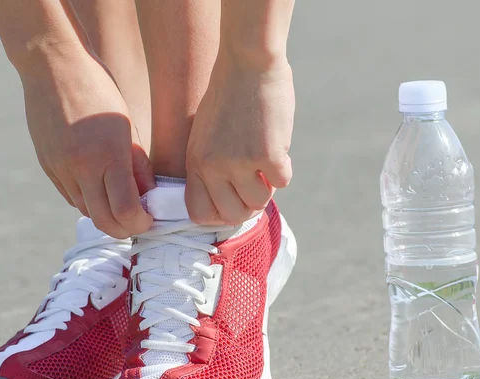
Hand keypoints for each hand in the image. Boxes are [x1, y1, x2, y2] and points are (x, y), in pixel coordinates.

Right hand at [21, 50, 153, 236]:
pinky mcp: (47, 167)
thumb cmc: (99, 91)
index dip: (141, 223)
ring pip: (86, 211)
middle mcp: (81, 167)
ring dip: (106, 213)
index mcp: (108, 155)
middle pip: (104, 222)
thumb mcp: (128, 126)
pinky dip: (88, 199)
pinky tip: (98, 185)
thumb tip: (148, 197)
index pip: (126, 211)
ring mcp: (60, 169)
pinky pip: (70, 196)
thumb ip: (139, 166)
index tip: (149, 217)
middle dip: (125, 229)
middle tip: (138, 220)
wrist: (52, 66)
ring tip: (120, 199)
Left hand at [185, 55, 293, 224]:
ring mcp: (239, 162)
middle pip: (233, 215)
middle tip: (257, 185)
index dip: (219, 214)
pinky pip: (282, 181)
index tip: (233, 201)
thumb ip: (210, 167)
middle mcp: (213, 167)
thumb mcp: (204, 134)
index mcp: (195, 162)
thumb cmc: (228, 95)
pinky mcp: (268, 154)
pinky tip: (278, 145)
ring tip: (266, 161)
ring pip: (260, 201)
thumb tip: (231, 199)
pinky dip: (284, 167)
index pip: (199, 213)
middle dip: (248, 205)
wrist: (248, 62)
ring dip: (268, 186)